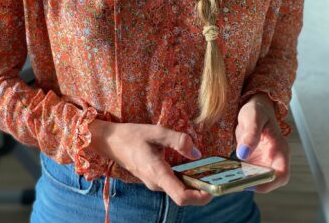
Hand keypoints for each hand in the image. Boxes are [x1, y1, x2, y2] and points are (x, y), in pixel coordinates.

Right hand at [87, 119, 212, 205]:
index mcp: (157, 172)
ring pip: (178, 190)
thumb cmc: (131, 135)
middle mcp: (156, 183)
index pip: (181, 196)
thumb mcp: (156, 132)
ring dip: (194, 185)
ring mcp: (154, 182)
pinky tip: (193, 168)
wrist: (110, 142)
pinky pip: (173, 184)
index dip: (200, 197)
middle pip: (183, 196)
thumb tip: (197, 153)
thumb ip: (178, 140)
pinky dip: (185, 180)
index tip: (214, 189)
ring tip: (209, 172)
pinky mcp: (153, 178)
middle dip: (202, 190)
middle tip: (218, 177)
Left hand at [235, 93, 289, 192]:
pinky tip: (225, 173)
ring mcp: (264, 161)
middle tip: (234, 183)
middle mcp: (274, 158)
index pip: (281, 174)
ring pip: (258, 178)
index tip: (251, 184)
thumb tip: (243, 154)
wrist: (254, 107)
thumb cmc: (257, 110)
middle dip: (254, 184)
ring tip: (227, 179)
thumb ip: (250, 135)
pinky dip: (238, 175)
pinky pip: (248, 173)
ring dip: (245, 181)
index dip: (269, 183)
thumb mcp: (252, 118)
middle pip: (270, 180)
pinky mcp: (254, 161)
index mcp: (279, 148)